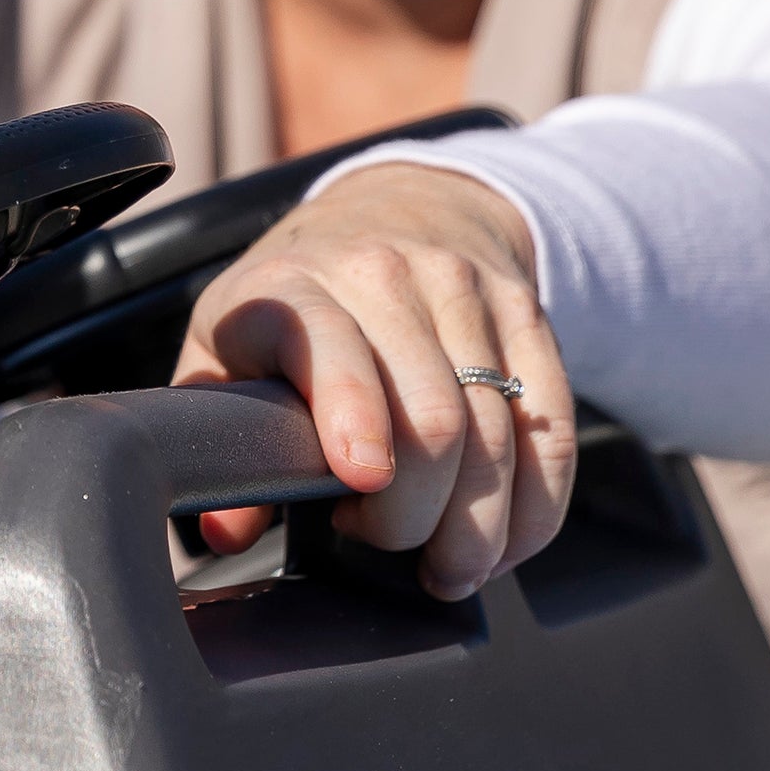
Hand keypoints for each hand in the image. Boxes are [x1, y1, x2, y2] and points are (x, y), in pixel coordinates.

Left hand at [175, 160, 575, 600]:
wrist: (399, 205)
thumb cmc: (298, 300)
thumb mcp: (228, 344)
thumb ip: (220, 434)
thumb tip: (223, 530)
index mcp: (292, 285)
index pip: (330, 344)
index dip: (351, 413)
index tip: (361, 480)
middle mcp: (383, 276)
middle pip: (431, 416)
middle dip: (416, 515)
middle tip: (389, 545)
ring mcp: (465, 292)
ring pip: (497, 434)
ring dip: (478, 528)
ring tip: (445, 565)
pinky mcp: (529, 317)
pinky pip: (550, 430)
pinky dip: (535, 508)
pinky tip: (503, 542)